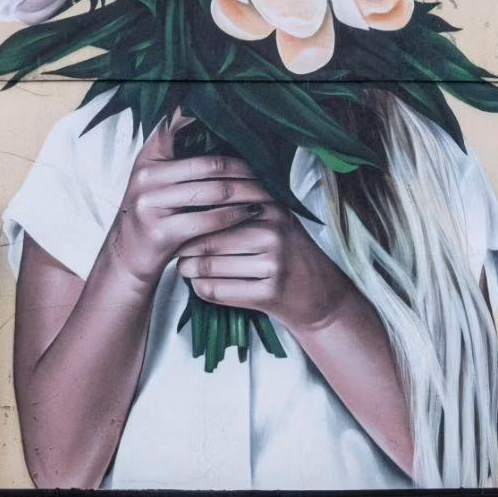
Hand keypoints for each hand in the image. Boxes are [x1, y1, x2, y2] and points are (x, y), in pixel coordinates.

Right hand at [103, 111, 274, 285]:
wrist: (127, 256)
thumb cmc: (154, 215)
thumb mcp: (157, 180)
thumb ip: (180, 158)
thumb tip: (227, 134)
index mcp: (147, 158)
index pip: (176, 127)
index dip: (205, 120)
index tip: (239, 123)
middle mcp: (146, 176)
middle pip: (210, 165)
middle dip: (245, 169)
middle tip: (269, 172)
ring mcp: (150, 204)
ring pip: (214, 191)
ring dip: (247, 192)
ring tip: (267, 192)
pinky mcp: (161, 231)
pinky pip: (210, 219)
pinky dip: (236, 215)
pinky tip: (252, 212)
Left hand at [176, 203, 354, 333]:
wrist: (321, 297)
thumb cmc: (286, 255)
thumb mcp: (272, 220)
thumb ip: (238, 206)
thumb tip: (186, 199)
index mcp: (270, 206)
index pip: (214, 208)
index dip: (190, 218)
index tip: (177, 223)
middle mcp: (273, 232)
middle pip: (206, 239)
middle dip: (183, 248)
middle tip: (176, 251)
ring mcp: (273, 264)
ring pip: (208, 266)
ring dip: (188, 270)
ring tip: (186, 267)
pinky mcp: (269, 294)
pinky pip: (217, 290)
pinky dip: (201, 289)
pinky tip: (202, 284)